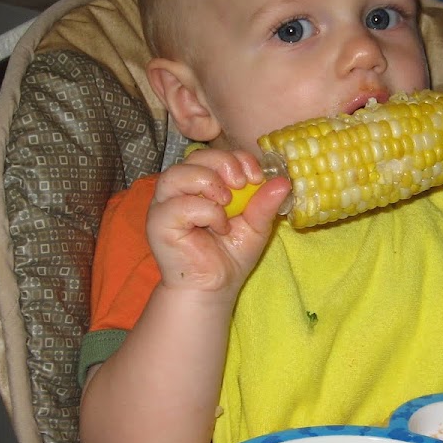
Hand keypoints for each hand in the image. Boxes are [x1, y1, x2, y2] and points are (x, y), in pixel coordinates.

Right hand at [145, 147, 289, 296]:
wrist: (213, 288)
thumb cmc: (230, 255)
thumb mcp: (255, 225)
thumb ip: (265, 203)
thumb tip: (283, 181)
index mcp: (199, 184)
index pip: (212, 154)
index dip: (236, 158)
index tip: (256, 176)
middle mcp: (178, 190)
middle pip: (194, 157)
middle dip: (224, 164)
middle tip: (242, 184)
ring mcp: (165, 205)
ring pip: (177, 174)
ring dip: (209, 182)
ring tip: (228, 203)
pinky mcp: (159, 224)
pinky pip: (180, 205)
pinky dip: (207, 212)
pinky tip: (219, 227)